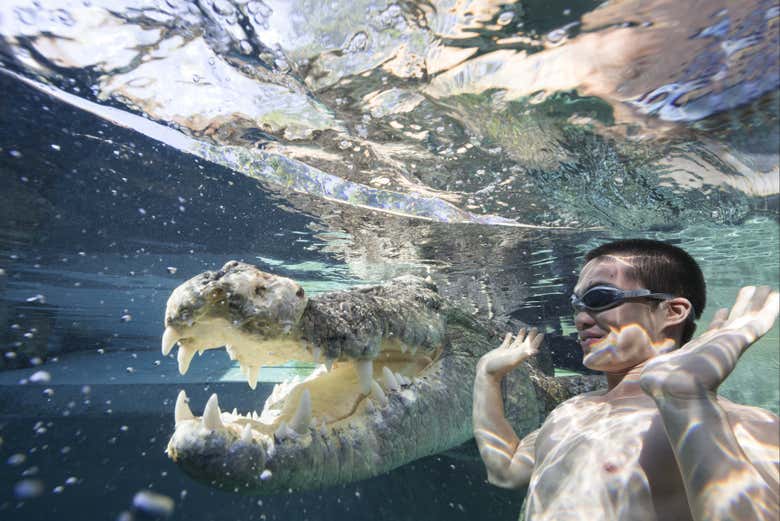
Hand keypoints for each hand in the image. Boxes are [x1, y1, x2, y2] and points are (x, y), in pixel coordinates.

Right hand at [477, 328, 543, 379]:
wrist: (486, 373)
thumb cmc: (499, 368)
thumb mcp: (512, 360)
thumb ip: (523, 355)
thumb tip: (535, 351)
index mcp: (520, 355)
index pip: (530, 346)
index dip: (536, 340)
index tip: (541, 333)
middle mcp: (515, 353)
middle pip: (525, 343)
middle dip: (530, 336)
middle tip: (534, 328)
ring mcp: (507, 352)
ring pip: (516, 342)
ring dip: (520, 336)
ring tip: (523, 328)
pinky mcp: (500, 351)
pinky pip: (506, 343)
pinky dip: (508, 338)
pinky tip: (509, 333)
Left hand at [640, 286, 778, 398]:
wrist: (676, 391)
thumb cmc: (662, 385)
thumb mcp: (658, 372)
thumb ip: (658, 372)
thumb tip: (649, 377)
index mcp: (701, 349)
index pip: (714, 331)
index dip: (720, 320)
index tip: (723, 310)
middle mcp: (717, 344)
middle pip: (733, 319)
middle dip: (742, 305)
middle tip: (753, 289)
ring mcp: (729, 342)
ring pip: (748, 317)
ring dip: (758, 303)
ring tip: (767, 288)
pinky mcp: (737, 341)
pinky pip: (758, 323)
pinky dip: (769, 310)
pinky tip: (776, 296)